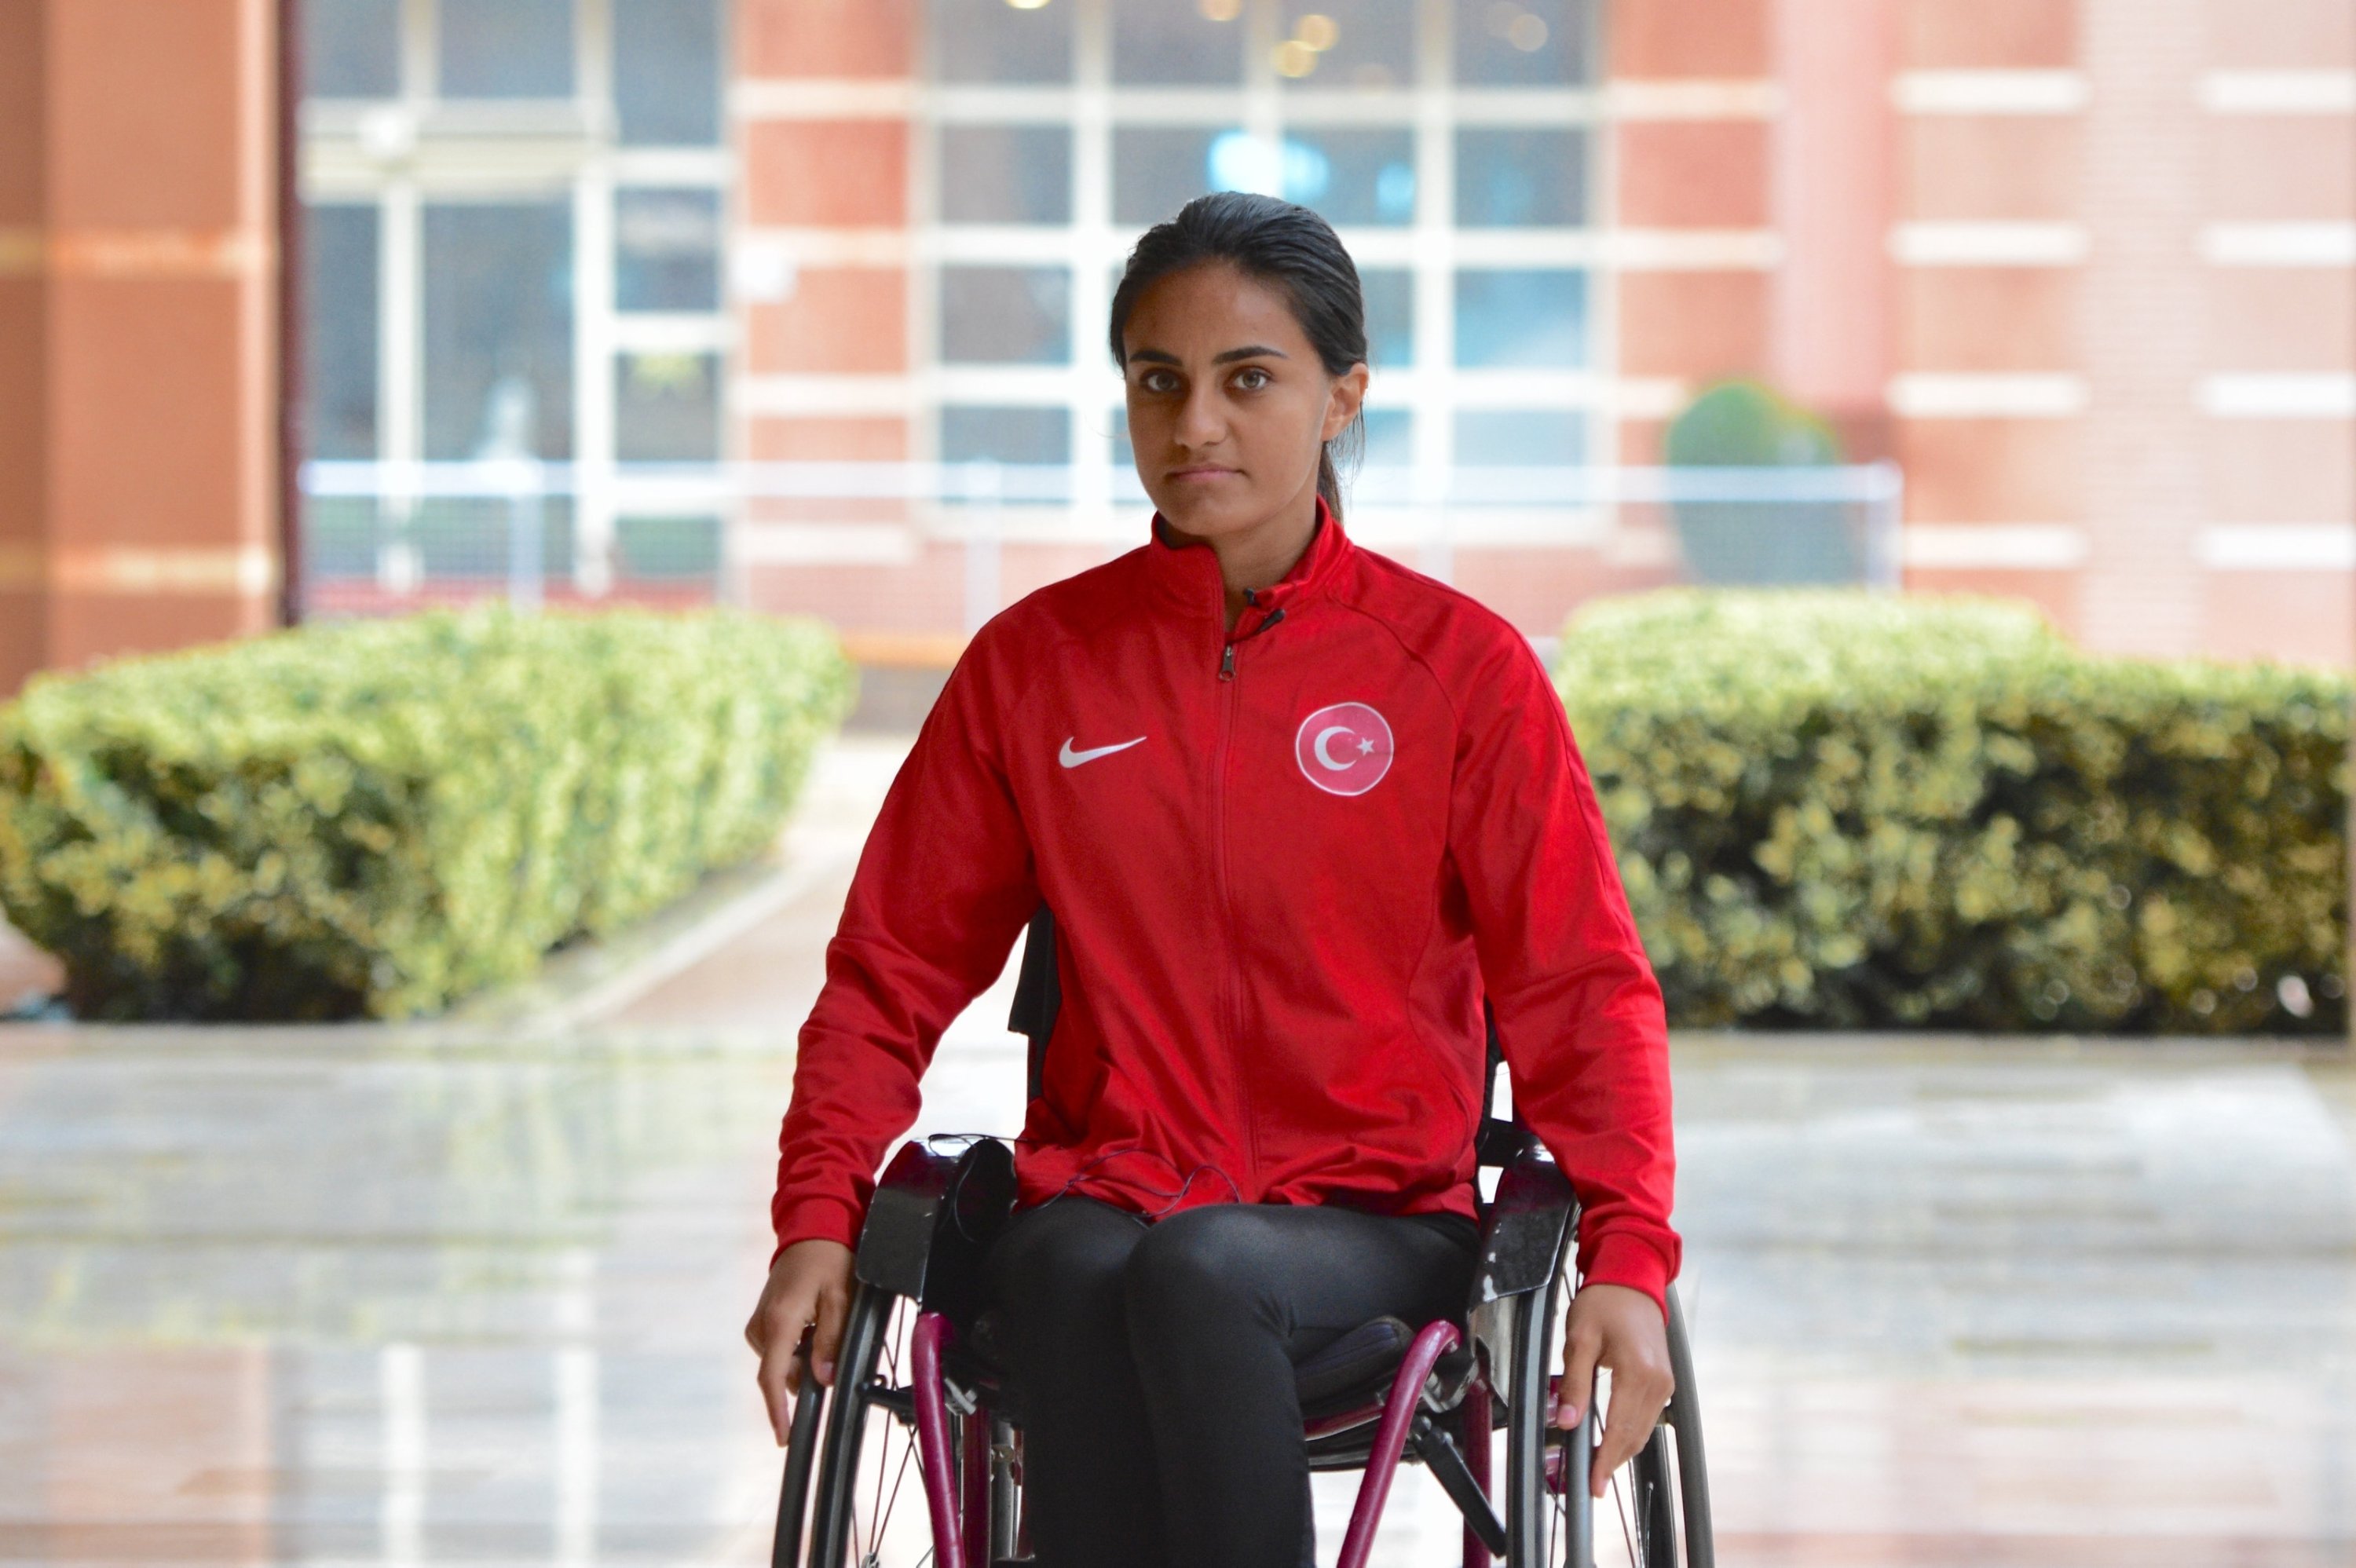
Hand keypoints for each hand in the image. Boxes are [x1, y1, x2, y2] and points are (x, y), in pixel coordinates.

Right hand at [745, 1238, 855, 1447]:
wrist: (812, 1229)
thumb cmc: (830, 1259)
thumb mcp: (840, 1298)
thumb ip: (830, 1340)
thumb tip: (824, 1378)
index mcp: (780, 1321)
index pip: (773, 1378)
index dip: (778, 1411)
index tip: (784, 1437)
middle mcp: (762, 1326)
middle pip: (782, 1373)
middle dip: (807, 1374)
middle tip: (835, 1353)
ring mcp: (760, 1323)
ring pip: (782, 1362)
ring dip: (805, 1358)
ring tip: (828, 1325)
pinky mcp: (763, 1320)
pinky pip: (780, 1348)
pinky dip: (799, 1348)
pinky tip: (816, 1324)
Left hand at [1552, 1282, 1674, 1497]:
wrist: (1633, 1280)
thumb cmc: (1604, 1303)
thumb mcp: (1579, 1339)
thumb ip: (1574, 1383)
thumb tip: (1567, 1421)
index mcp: (1638, 1372)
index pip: (1619, 1429)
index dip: (1604, 1461)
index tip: (1592, 1484)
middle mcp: (1658, 1382)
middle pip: (1634, 1437)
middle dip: (1612, 1462)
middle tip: (1590, 1484)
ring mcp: (1665, 1383)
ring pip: (1643, 1431)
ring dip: (1622, 1451)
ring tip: (1599, 1468)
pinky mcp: (1664, 1381)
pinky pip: (1648, 1417)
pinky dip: (1631, 1434)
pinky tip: (1613, 1442)